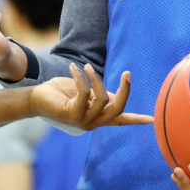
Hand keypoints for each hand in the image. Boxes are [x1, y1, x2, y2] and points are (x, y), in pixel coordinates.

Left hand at [29, 62, 153, 129]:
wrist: (36, 98)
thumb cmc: (61, 93)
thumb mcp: (85, 92)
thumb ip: (100, 95)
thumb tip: (114, 94)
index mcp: (97, 117)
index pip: (120, 120)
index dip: (137, 119)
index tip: (154, 121)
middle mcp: (92, 122)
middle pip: (118, 110)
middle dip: (125, 91)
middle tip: (127, 73)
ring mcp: (82, 121)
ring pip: (103, 98)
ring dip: (96, 78)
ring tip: (86, 66)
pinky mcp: (71, 114)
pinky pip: (85, 92)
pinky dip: (81, 77)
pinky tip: (73, 68)